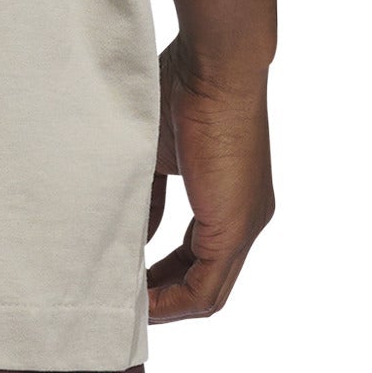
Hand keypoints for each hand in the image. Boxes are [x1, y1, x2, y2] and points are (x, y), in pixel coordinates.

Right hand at [143, 37, 274, 322]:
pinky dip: (173, 300)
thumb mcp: (158, 150)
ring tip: (129, 309)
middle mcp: (244, 216)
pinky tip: (142, 301)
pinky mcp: (234, 227)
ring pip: (209, 291)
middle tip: (126, 303)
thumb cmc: (182, 87)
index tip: (130, 278)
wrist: (214, 64)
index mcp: (229, 194)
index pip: (198, 254)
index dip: (164, 274)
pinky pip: (206, 288)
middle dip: (164, 296)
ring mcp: (243, 224)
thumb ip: (150, 194)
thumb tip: (137, 231)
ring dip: (168, 305)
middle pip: (206, 281)